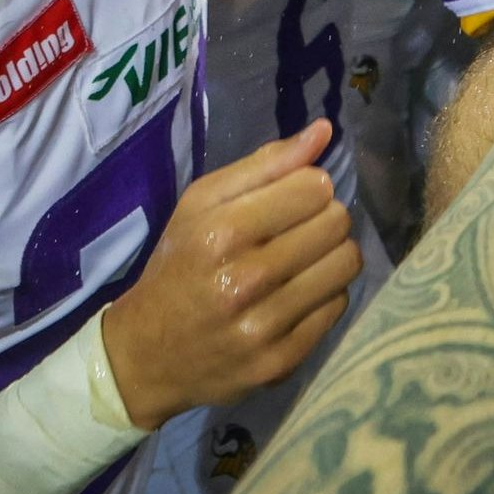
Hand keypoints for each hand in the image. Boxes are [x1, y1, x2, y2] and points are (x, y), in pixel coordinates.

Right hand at [96, 125, 361, 429]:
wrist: (147, 355)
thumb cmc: (178, 266)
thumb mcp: (201, 205)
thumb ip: (264, 164)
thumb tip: (323, 131)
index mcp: (221, 232)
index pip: (314, 188)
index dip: (309, 187)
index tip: (291, 199)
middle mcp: (244, 280)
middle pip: (336, 223)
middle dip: (324, 218)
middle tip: (298, 231)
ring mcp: (265, 327)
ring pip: (346, 264)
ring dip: (331, 255)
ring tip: (304, 261)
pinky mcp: (281, 362)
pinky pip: (338, 307)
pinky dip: (324, 294)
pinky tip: (296, 295)